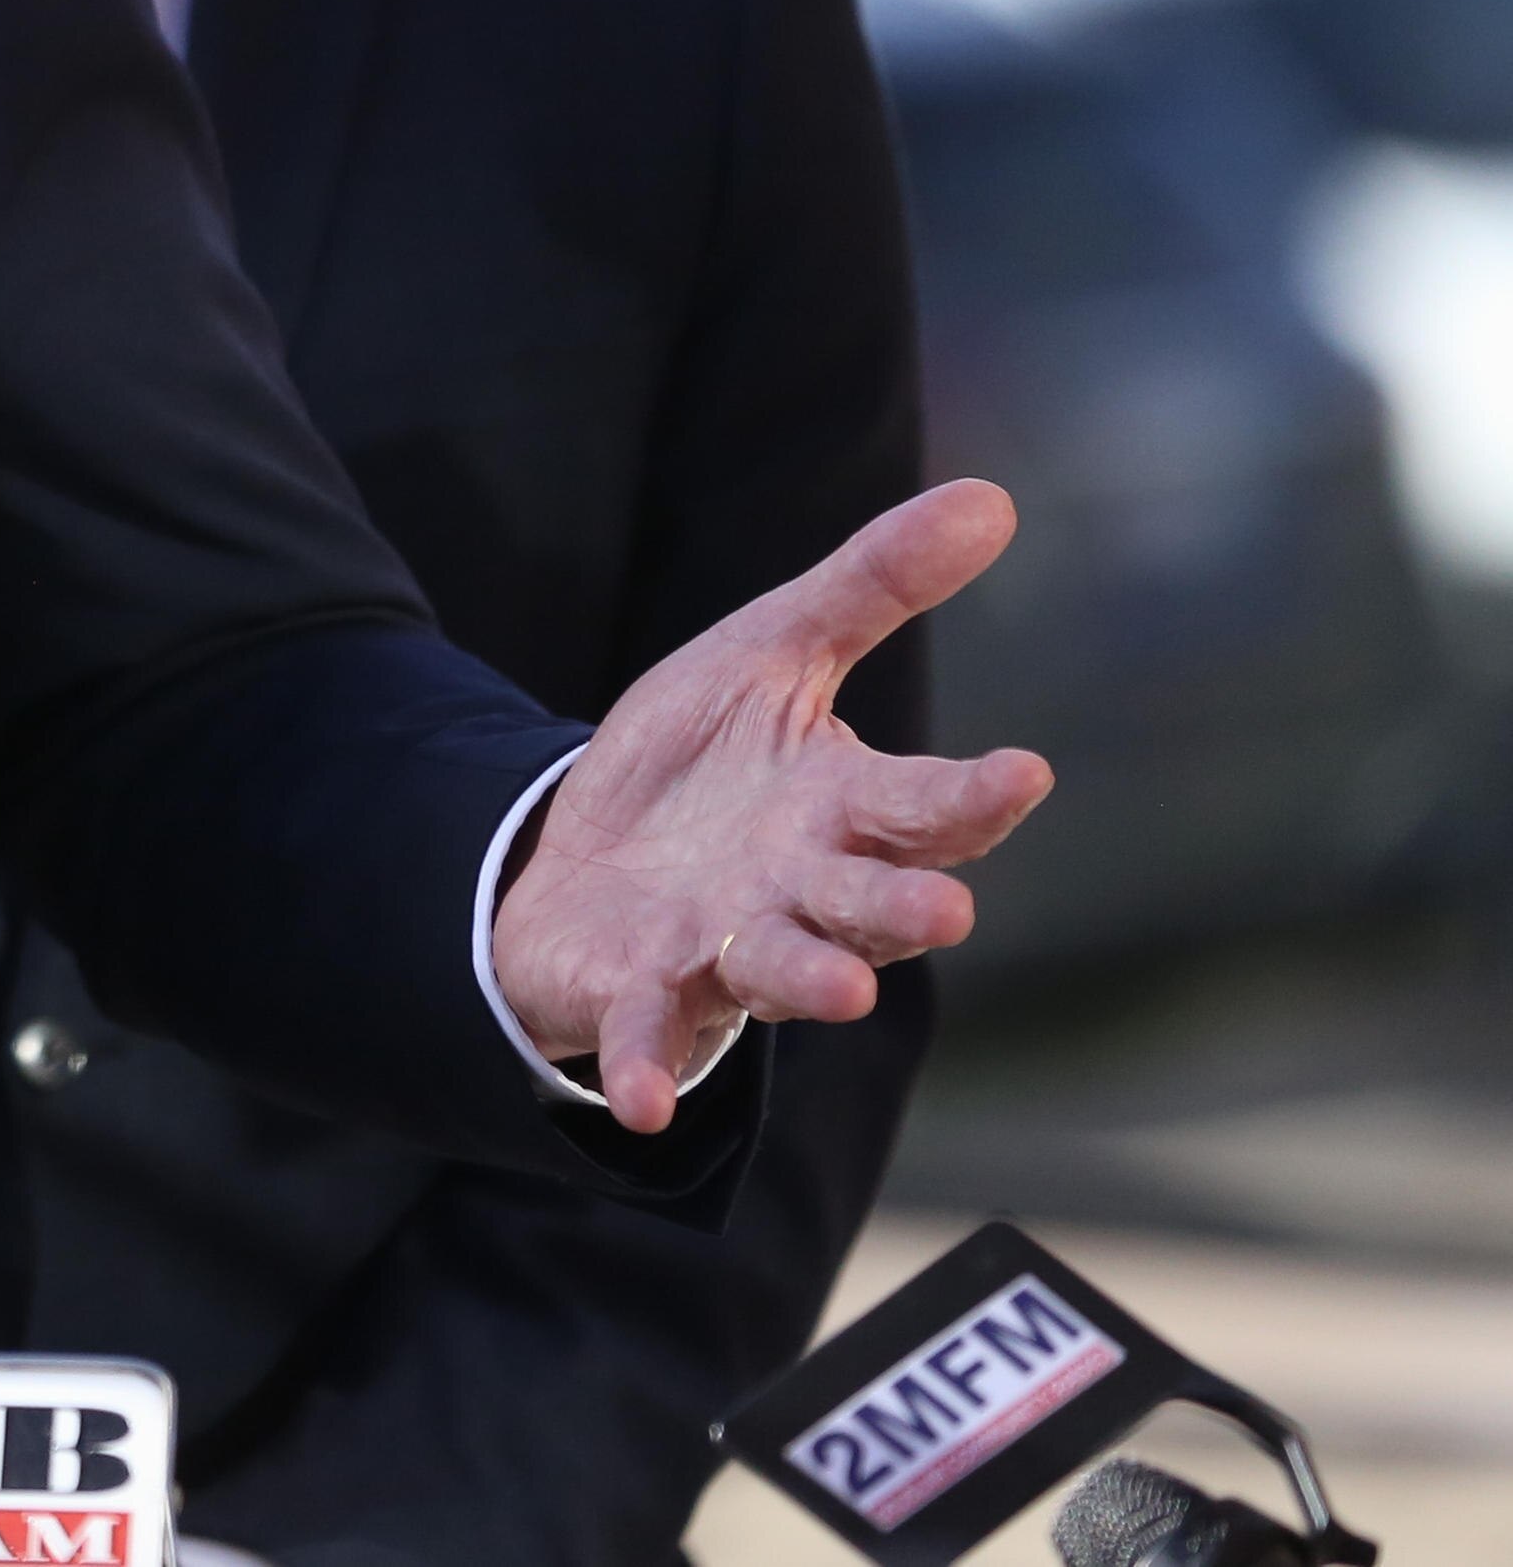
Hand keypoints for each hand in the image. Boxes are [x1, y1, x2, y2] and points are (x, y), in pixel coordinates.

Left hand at [487, 478, 1052, 1132]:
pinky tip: (635, 1101)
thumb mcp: (771, 652)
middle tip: (946, 910)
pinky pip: (648, 1035)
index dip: (975, 794)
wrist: (573, 850)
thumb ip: (872, 587)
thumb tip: (991, 497)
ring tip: (846, 991)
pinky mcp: (641, 989)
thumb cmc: (699, 764)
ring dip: (811, 982)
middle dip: (904, 907)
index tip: (1024, 770)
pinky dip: (643, 1069)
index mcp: (840, 810)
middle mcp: (798, 891)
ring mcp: (723, 949)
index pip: (925, 807)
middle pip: (867, 903)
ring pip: (782, 971)